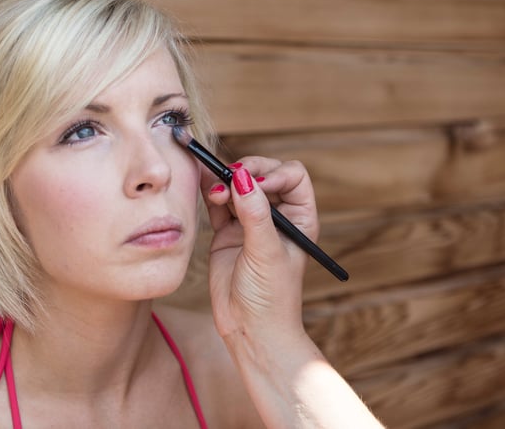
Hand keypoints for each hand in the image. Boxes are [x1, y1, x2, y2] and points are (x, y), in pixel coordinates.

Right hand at [202, 156, 319, 339]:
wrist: (250, 331)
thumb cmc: (271, 298)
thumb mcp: (266, 253)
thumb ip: (255, 214)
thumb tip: (243, 178)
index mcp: (299, 217)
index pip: (292, 176)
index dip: (274, 173)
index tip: (256, 185)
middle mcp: (276, 216)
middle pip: (262, 175)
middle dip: (245, 172)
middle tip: (229, 179)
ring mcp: (250, 222)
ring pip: (237, 186)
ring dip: (224, 181)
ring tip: (214, 191)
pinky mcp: (227, 232)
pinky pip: (218, 203)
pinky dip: (210, 193)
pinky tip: (205, 190)